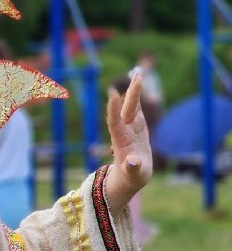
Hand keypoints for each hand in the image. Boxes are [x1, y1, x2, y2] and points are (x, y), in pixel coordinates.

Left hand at [103, 71, 153, 213]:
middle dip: (132, 95)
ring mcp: (131, 128)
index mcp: (122, 141)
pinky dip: (138, 97)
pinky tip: (138, 84)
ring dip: (135, 92)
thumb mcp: (134, 174)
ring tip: (138, 74)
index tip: (112, 96)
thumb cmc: (132, 176)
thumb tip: (132, 162)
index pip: (116, 123)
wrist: (130, 175)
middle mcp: (125, 131)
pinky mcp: (138, 127)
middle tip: (137, 76)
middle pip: (127, 110)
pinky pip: (137, 109)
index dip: (113, 110)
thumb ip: (132, 168)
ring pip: (132, 107)